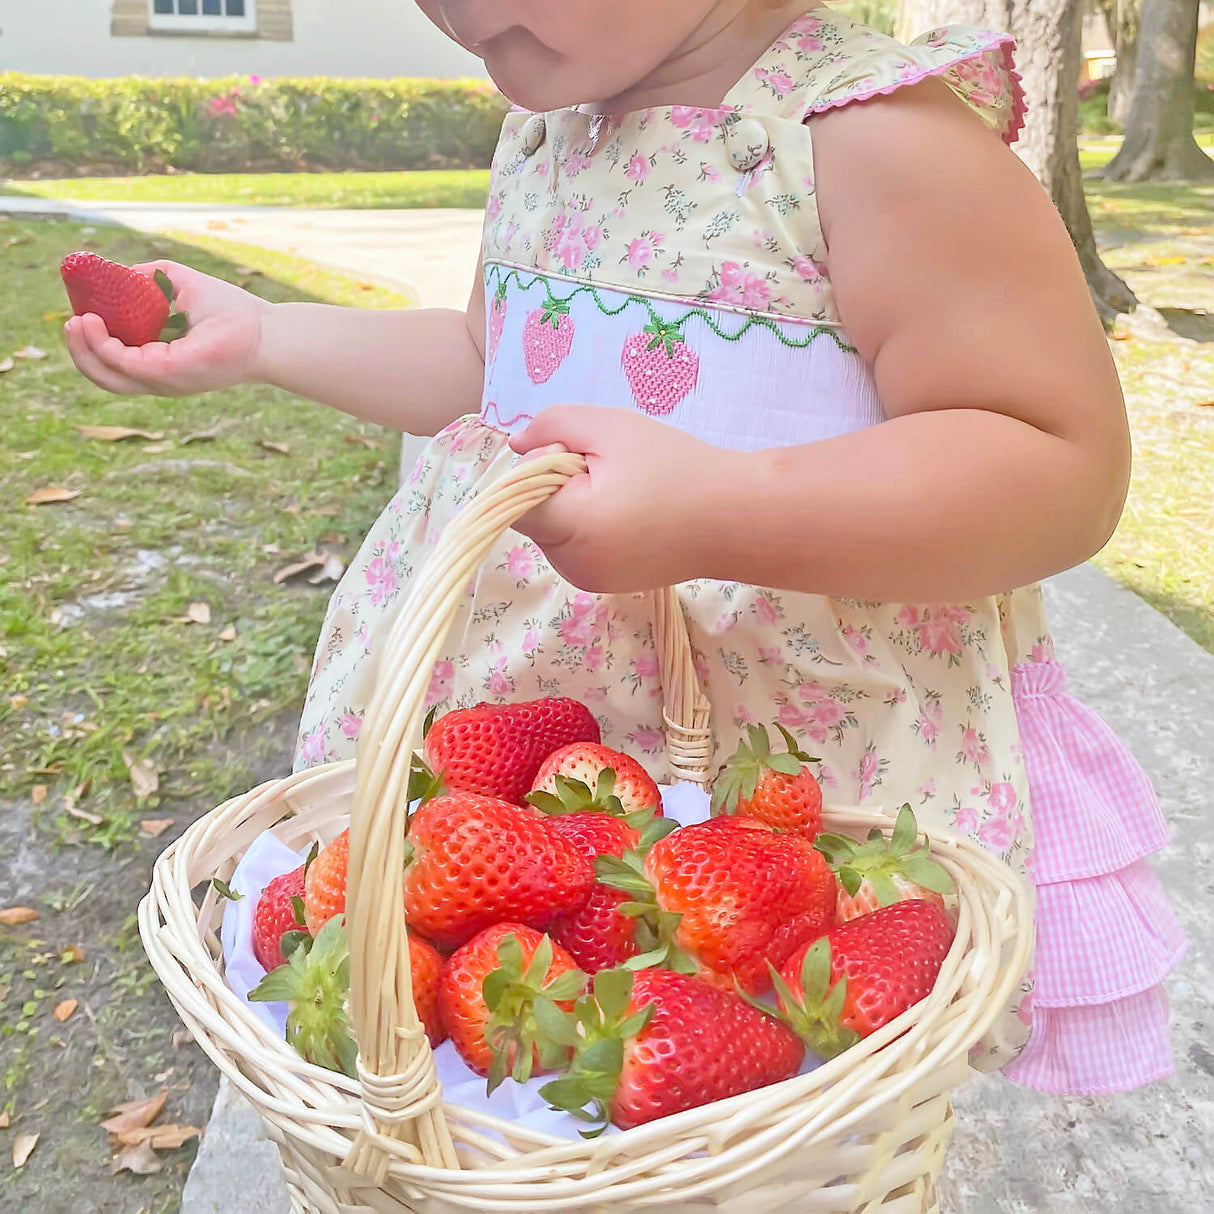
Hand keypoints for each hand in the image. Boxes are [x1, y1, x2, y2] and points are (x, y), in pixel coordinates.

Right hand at [63, 260, 270, 396]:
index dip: (91, 342)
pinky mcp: (169, 373)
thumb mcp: (180, 286)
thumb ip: (150, 279)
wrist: (266, 332)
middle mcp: (159, 377)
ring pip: (107, 375)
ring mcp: (163, 380)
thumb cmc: (231, 312)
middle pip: (104, 375)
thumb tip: (122, 272)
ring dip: (83, 348)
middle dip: (79, 349)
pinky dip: (102, 345)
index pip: (115, 362)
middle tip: (70, 320)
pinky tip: (92, 321)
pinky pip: (123, 363)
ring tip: (76, 319)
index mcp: (160, 361)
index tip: (80, 313)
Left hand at [509, 406, 739, 592]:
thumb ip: (553, 427)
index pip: (515, 502)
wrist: (738, 518)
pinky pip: (576, 550)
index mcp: (574, 528)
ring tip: (626, 493)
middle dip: (557, 490)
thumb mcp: (612, 427)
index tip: (579, 457)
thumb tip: (517, 446)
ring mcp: (590, 581)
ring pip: (553, 535)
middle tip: (610, 471)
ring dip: (573, 510)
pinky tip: (632, 516)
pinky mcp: (608, 586)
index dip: (537, 471)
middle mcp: (574, 565)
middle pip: (533, 519)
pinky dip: (591, 529)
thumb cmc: (678, 468)